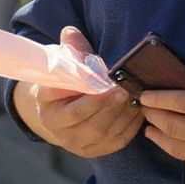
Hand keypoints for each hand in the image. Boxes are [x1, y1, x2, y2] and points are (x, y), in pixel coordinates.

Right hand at [26, 26, 143, 157]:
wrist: (60, 110)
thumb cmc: (65, 81)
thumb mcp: (64, 64)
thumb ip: (71, 49)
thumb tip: (70, 32)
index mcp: (46, 107)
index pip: (70, 104)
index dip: (92, 95)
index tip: (108, 82)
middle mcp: (58, 130)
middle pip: (89, 120)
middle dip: (110, 104)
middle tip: (126, 88)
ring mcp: (77, 144)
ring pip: (105, 131)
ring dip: (123, 112)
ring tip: (135, 94)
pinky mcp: (94, 151)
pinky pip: (117, 139)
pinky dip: (131, 124)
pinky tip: (138, 108)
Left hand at [140, 65, 184, 173]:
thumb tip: (177, 77)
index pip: (182, 102)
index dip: (158, 99)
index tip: (143, 94)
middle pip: (173, 127)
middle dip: (153, 116)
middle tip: (143, 107)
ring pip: (176, 148)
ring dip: (158, 135)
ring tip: (149, 125)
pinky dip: (175, 147)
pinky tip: (168, 138)